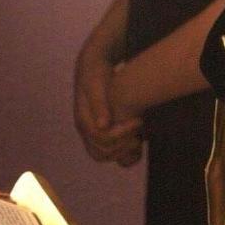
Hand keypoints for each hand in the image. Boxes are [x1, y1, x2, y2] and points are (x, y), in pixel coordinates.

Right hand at [73, 42, 143, 166]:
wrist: (91, 69)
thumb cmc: (96, 74)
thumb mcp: (97, 85)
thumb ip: (99, 104)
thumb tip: (102, 126)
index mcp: (83, 120)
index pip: (101, 138)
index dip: (121, 134)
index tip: (139, 120)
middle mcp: (86, 131)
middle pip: (102, 152)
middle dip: (123, 146)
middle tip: (141, 133)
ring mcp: (92, 134)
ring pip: (105, 155)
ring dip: (124, 152)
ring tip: (140, 139)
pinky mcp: (101, 133)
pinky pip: (111, 152)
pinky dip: (124, 152)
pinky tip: (138, 141)